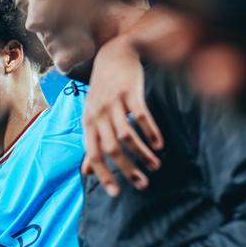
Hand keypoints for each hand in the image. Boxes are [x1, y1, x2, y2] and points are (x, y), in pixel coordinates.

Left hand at [82, 34, 162, 194]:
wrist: (114, 54)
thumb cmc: (103, 90)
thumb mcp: (92, 115)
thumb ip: (91, 143)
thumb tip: (86, 172)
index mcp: (88, 123)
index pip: (93, 154)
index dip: (104, 175)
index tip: (117, 193)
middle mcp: (98, 113)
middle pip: (112, 149)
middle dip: (128, 170)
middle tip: (143, 184)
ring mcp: (114, 102)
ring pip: (127, 135)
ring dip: (142, 154)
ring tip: (155, 165)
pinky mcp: (130, 91)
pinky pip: (141, 116)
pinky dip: (151, 132)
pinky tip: (159, 144)